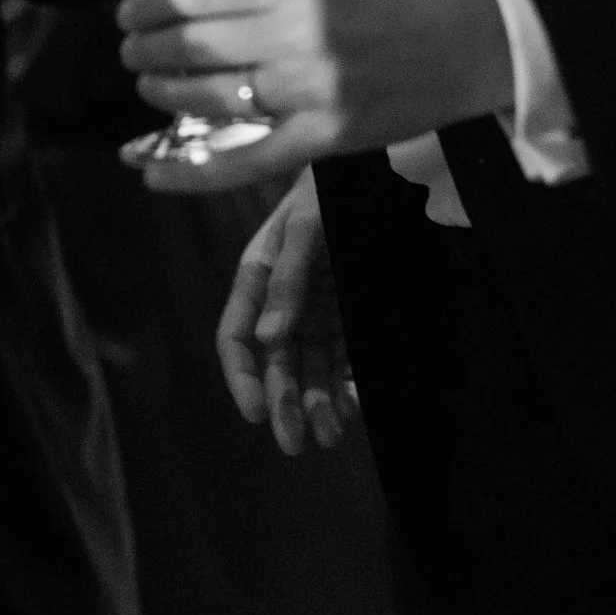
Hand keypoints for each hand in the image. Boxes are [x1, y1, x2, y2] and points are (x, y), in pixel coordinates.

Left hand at [117, 0, 512, 191]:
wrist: (476, 41)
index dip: (151, 4)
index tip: (131, 10)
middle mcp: (300, 33)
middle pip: (196, 45)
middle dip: (148, 50)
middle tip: (131, 51)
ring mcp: (312, 91)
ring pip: (211, 100)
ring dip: (166, 95)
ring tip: (150, 87)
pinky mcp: (326, 139)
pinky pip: (245, 162)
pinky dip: (193, 172)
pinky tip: (153, 173)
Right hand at [220, 170, 355, 454]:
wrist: (380, 171)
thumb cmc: (333, 189)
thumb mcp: (309, 226)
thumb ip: (288, 280)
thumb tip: (268, 341)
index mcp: (258, 276)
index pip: (235, 337)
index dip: (242, 377)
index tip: (256, 412)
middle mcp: (284, 301)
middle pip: (276, 363)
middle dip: (284, 404)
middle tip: (295, 443)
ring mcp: (319, 310)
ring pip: (312, 369)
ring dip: (317, 403)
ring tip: (330, 435)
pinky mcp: (351, 316)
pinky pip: (344, 360)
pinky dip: (346, 387)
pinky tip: (351, 410)